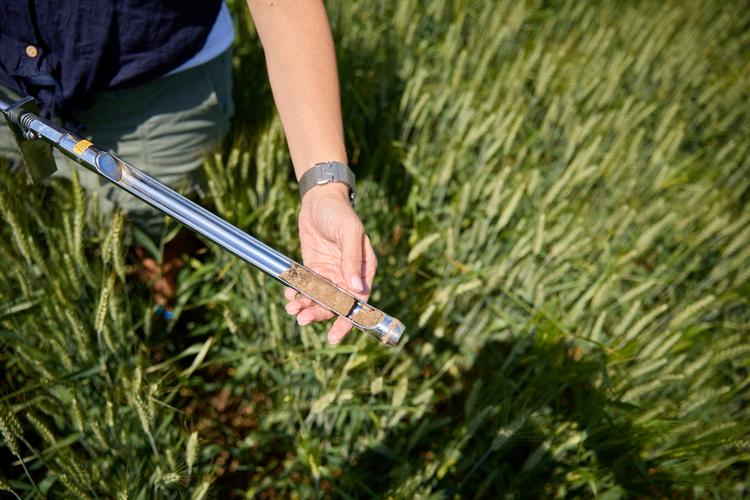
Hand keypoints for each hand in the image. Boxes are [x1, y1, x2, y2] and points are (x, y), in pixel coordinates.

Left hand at [283, 183, 376, 344]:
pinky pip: (306, 289)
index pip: (358, 302)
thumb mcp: (348, 232)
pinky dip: (298, 296)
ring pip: (319, 299)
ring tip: (293, 310)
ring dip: (306, 308)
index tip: (334, 335)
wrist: (318, 198)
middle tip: (302, 320)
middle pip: (335, 305)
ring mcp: (330, 274)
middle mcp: (348, 276)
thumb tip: (358, 288)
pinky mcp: (313, 269)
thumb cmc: (339, 212)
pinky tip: (289, 297)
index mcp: (363, 270)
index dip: (347, 320)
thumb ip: (352, 259)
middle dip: (319, 315)